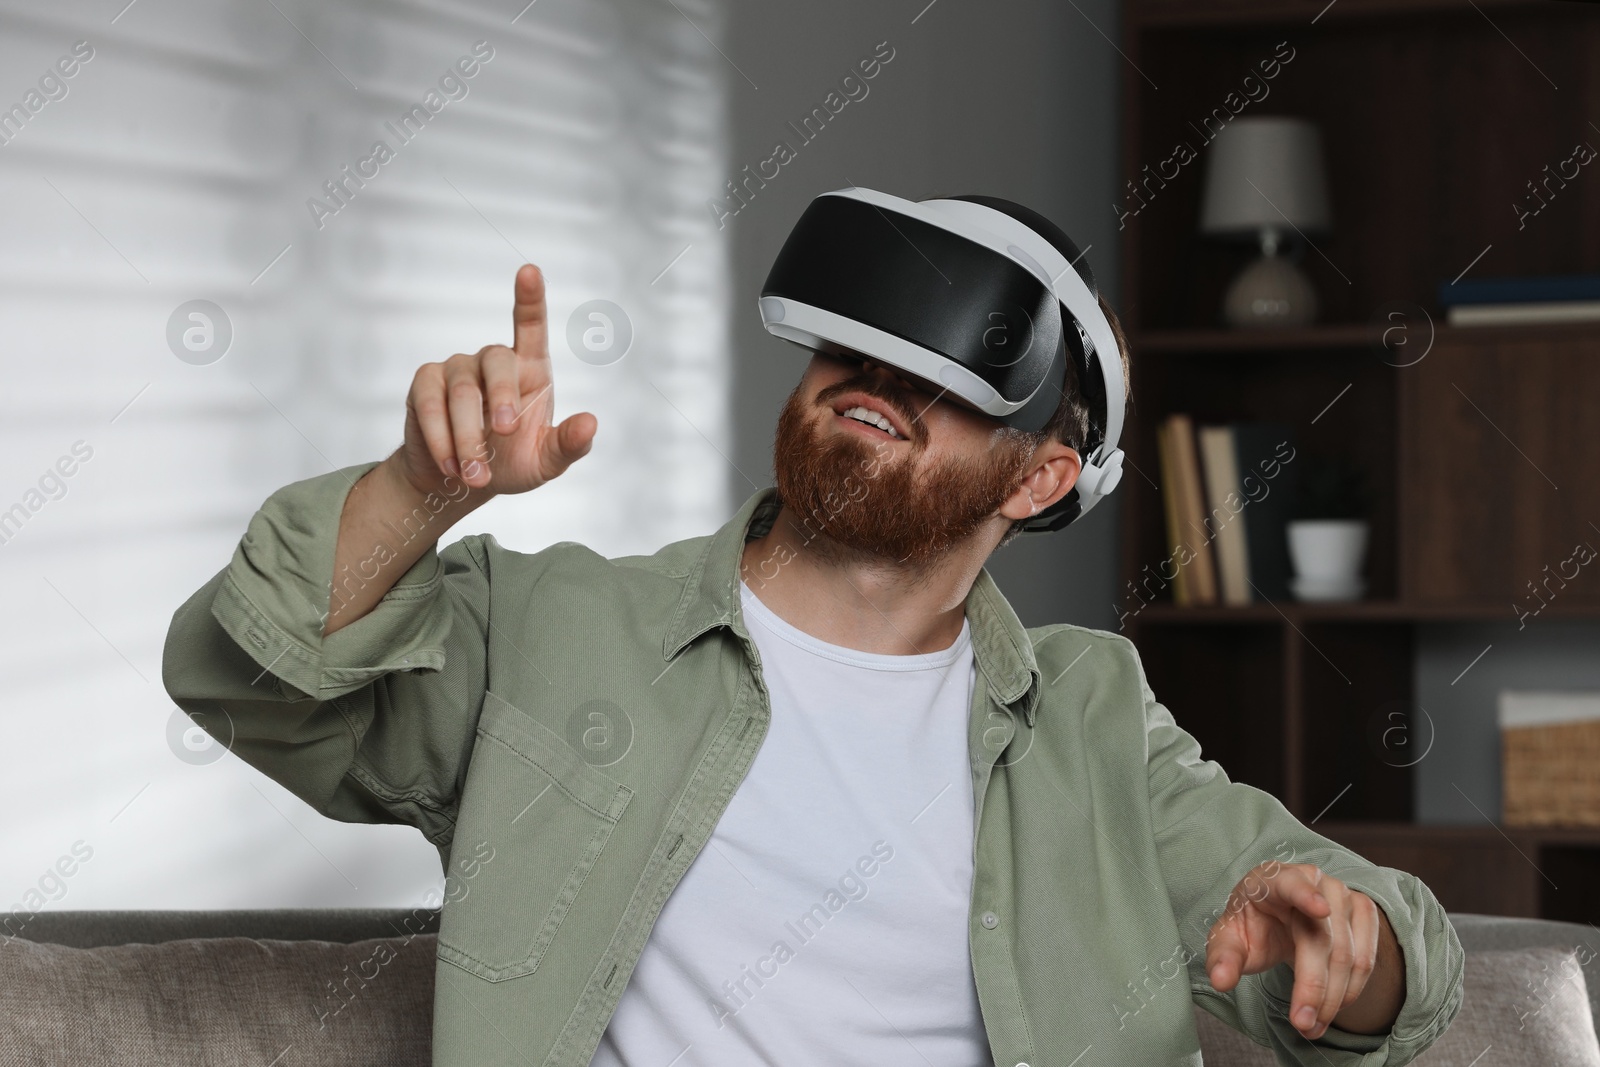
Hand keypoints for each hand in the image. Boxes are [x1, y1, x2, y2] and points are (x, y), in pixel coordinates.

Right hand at [393, 263, 596, 496]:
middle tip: (503, 434)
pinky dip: (441, 438)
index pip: (531, 325)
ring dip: (469, 437)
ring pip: (462, 391)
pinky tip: (451, 465)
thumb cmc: (509, 464)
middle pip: (497, 360)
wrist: (460, 482)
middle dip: (501, 399)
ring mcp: (457, 368)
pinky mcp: (426, 383)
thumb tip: (591, 423)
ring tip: (474, 474)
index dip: (530, 298)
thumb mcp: (545, 462)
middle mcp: (494, 361)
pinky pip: (430, 403)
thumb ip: (569, 445)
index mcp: (531, 370)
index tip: (529, 271)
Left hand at [1205, 862, 1400, 1040]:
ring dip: (1334, 998)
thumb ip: (1223, 958)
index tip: (1320, 910)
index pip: (1290, 883)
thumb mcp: (1230, 938)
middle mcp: (1313, 879)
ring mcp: (1342, 894)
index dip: (1305, 895)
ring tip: (1312, 1026)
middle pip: (1321, 937)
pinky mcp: (1363, 912)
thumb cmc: (1254, 924)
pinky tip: (1332, 1008)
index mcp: (1272, 879)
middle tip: (1302, 1024)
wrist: (1282, 916)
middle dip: (1313, 987)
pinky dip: (1351, 990)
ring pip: (1347, 954)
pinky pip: (1366, 959)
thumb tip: (1221, 981)